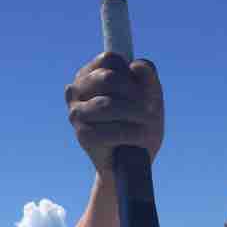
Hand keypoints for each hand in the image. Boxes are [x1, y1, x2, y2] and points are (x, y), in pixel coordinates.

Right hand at [65, 52, 163, 172]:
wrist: (132, 166)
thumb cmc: (141, 126)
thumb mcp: (150, 98)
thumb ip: (148, 77)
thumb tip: (136, 66)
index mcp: (89, 75)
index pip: (110, 59)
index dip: (132, 74)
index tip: (141, 92)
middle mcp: (76, 91)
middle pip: (110, 78)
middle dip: (136, 96)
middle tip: (149, 112)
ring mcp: (76, 114)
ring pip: (109, 104)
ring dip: (136, 115)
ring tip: (148, 125)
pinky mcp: (83, 136)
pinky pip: (111, 130)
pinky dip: (132, 133)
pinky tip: (140, 138)